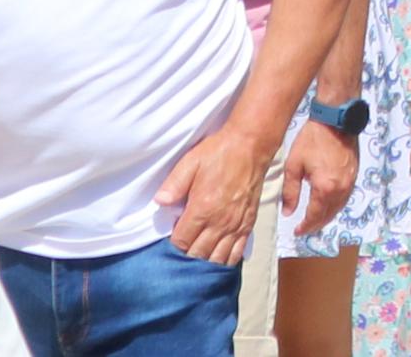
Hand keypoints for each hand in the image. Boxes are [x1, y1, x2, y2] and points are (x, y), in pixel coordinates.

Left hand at [155, 121, 272, 262]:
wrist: (251, 145)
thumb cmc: (219, 153)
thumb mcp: (190, 162)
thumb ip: (173, 185)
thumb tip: (159, 203)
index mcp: (202, 209)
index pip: (182, 242)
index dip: (172, 248)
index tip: (167, 245)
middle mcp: (220, 222)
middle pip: (199, 255)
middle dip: (187, 259)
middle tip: (178, 260)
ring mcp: (236, 225)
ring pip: (218, 258)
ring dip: (206, 264)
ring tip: (196, 265)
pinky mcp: (248, 223)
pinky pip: (237, 251)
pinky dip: (227, 261)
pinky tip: (218, 262)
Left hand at [280, 116, 355, 233]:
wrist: (336, 120)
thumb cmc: (312, 140)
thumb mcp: (294, 165)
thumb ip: (290, 191)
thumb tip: (288, 212)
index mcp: (325, 188)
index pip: (314, 217)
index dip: (305, 227)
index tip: (296, 231)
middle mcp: (340, 189)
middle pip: (328, 216)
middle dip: (315, 225)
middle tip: (304, 229)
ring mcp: (350, 183)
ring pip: (338, 208)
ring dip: (326, 217)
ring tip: (314, 219)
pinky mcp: (354, 175)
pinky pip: (344, 198)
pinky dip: (334, 206)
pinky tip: (327, 204)